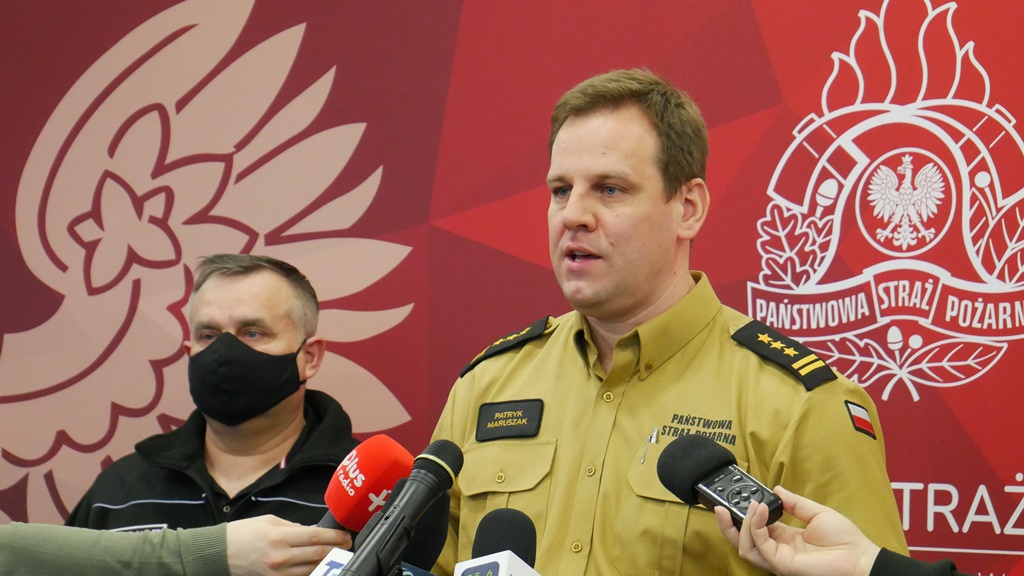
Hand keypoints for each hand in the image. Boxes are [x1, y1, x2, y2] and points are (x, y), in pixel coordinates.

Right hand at [226, 515, 351, 575]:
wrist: (219, 553)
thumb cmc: (242, 534)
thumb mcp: (269, 521)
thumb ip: (294, 527)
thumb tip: (313, 531)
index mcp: (279, 537)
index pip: (315, 537)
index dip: (334, 536)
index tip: (345, 535)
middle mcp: (280, 557)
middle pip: (318, 555)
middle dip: (337, 549)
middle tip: (348, 545)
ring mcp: (278, 573)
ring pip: (312, 570)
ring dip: (330, 563)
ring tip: (339, 555)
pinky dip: (313, 572)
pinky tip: (321, 567)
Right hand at [714, 486, 880, 575]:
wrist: (860, 558)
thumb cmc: (845, 541)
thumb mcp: (816, 513)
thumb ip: (794, 503)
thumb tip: (777, 489)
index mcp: (785, 538)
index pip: (755, 528)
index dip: (744, 515)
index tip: (739, 498)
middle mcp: (778, 550)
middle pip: (742, 541)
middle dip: (727, 525)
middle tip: (719, 506)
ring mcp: (778, 559)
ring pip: (744, 546)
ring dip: (740, 524)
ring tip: (748, 506)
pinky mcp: (782, 564)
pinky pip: (759, 546)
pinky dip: (754, 527)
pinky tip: (759, 512)